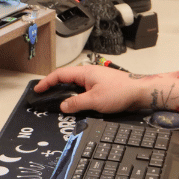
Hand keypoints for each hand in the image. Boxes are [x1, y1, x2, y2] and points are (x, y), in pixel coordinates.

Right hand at [33, 64, 150, 113]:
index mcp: (85, 73)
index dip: (47, 82)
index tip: (38, 89)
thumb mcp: (95, 100)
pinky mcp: (102, 87)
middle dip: (54, 87)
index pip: (60, 74)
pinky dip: (77, 97)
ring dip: (67, 94)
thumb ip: (76, 103)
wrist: (141, 92)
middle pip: (67, 79)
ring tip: (58, 103)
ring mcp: (96, 80)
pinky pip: (85, 91)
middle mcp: (89, 74)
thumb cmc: (121, 91)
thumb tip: (63, 106)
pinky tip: (77, 105)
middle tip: (45, 97)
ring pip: (76, 86)